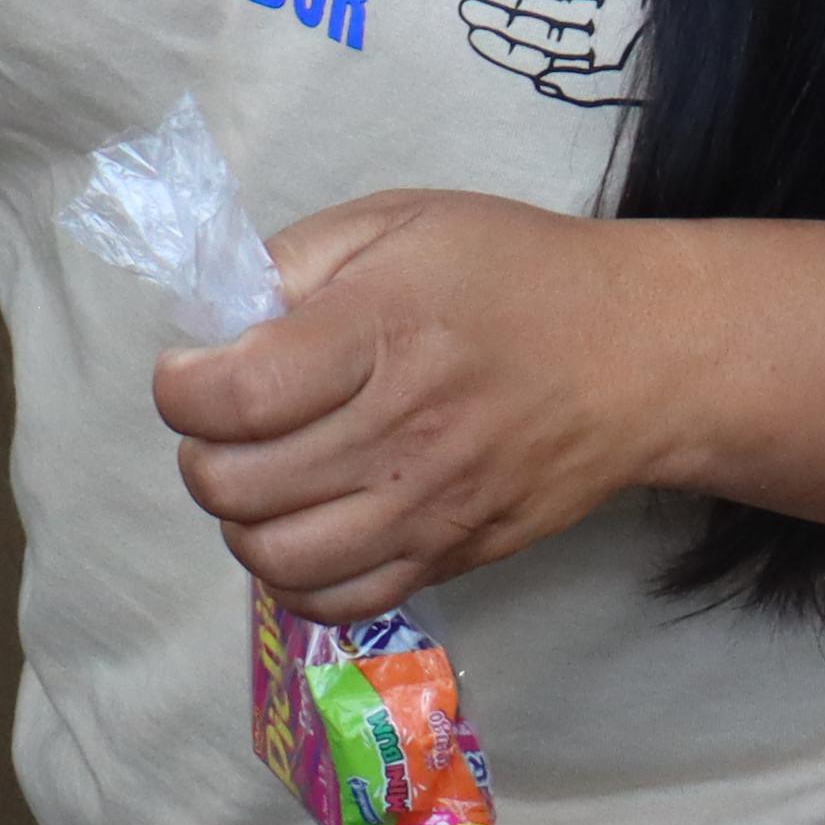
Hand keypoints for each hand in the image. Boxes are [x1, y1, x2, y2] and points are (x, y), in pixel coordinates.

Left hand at [152, 190, 665, 620]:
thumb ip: (293, 262)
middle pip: (238, 485)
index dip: (182, 389)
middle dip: (202, 451)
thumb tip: (214, 321)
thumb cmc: (511, 274)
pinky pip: (340, 601)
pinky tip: (302, 525)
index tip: (193, 369)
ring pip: (276, 558)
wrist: (643, 350)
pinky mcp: (455, 553)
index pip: (236, 396)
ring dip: (240, 520)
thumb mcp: (399, 223)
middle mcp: (406, 430)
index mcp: (384, 331)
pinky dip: (294, 577)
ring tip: (261, 476)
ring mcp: (433, 505)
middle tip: (227, 422)